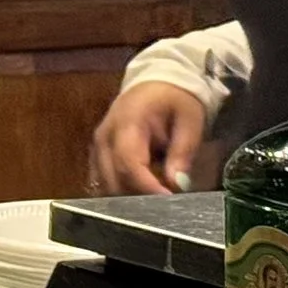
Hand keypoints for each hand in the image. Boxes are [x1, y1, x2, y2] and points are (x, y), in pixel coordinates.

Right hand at [91, 84, 206, 194]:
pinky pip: (103, 180)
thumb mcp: (189, 119)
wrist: (156, 80)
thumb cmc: (175, 98)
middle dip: (139, 198)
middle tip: (166, 207)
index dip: (147, 186)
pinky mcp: (98, 153)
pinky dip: (121, 192)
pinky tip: (141, 195)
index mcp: (127, 122)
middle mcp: (104, 136)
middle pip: (113, 178)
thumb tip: (177, 184)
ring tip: (155, 202)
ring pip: (105, 184)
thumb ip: (182, 151)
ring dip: (129, 197)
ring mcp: (98, 145)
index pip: (129, 163)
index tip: (168, 201)